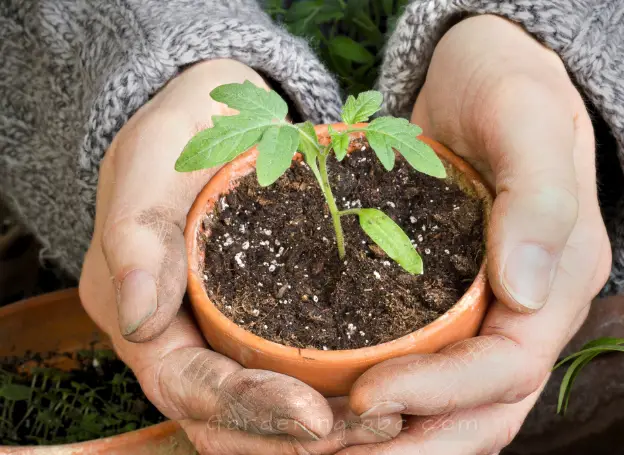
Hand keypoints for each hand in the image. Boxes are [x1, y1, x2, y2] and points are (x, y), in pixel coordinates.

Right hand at [79, 59, 400, 453]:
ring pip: (263, 415)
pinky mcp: (265, 325)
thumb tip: (137, 320)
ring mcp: (223, 337)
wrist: (221, 120)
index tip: (312, 417)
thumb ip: (137, 231)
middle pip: (227, 422)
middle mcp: (181, 341)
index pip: (187, 387)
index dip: (246, 410)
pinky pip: (294, 377)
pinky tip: (383, 393)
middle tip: (373, 428)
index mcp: (142, 314)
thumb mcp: (153, 159)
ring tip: (388, 421)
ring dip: (323, 432)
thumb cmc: (184, 133)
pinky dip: (336, 397)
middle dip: (294, 438)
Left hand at [339, 15, 611, 453]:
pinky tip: (329, 401)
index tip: (365, 394)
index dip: (438, 395)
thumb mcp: (527, 118)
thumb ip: (539, 198)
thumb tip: (524, 291)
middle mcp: (525, 313)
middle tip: (329, 449)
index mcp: (557, 283)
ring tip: (322, 444)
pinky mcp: (446, 301)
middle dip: (411, 444)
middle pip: (480, 413)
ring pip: (450, 406)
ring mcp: (486, 312)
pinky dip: (382, 399)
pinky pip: (421, 366)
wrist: (483, 79)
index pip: (505, 370)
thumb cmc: (509, 88)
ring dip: (392, 436)